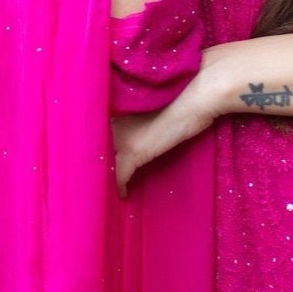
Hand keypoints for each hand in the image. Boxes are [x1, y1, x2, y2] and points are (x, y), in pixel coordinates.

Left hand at [110, 64, 222, 197]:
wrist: (194, 99)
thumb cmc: (181, 97)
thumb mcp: (153, 104)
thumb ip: (138, 113)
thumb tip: (138, 124)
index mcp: (117, 107)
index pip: (100, 129)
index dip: (101, 144)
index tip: (103, 156)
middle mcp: (114, 120)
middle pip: (98, 146)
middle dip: (100, 161)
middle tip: (100, 177)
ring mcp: (122, 136)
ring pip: (105, 161)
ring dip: (107, 175)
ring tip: (108, 187)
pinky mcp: (133, 152)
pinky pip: (120, 175)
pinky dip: (121, 185)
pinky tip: (123, 194)